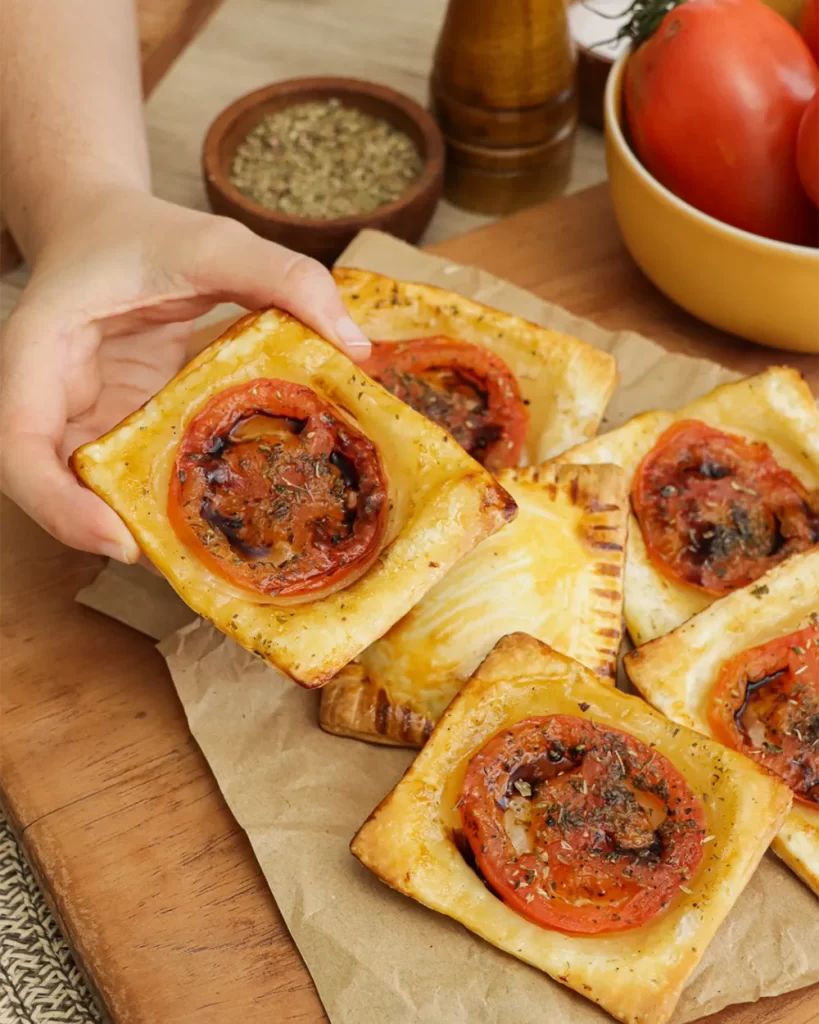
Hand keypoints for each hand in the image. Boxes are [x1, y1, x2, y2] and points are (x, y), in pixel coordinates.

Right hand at [0, 188, 371, 562]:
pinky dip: (174, 499)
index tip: (119, 541)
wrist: (109, 226)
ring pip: (97, 492)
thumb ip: (282, 276)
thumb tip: (355, 345)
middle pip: (55, 488)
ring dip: (148, 527)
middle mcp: (51, 397)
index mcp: (41, 351)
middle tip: (187, 569)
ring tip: (215, 559)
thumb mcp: (212, 240)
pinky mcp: (118, 426)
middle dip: (112, 535)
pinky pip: (136, 473)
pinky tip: (229, 512)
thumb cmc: (143, 232)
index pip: (18, 443)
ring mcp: (85, 418)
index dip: (57, 505)